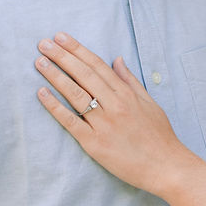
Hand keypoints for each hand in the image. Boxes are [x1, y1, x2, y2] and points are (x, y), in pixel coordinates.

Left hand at [35, 33, 192, 195]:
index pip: (97, 65)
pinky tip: (42, 93)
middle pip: (84, 75)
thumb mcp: (150, 103)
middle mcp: (114, 105)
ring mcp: (104, 124)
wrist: (167, 168)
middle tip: (43, 44)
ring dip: (55, 76)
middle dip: (62, 57)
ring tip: (39, 62)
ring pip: (75, 94)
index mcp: (127, 94)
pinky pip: (71, 122)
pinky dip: (55, 106)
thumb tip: (117, 59)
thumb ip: (131, 81)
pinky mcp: (94, 144)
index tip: (61, 38)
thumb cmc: (160, 136)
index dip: (78, 50)